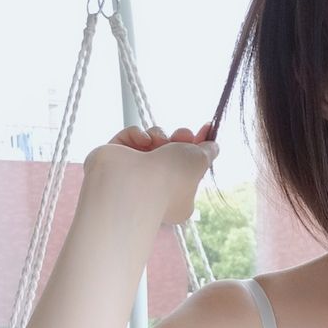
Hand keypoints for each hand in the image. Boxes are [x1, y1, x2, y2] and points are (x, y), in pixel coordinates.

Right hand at [83, 122, 218, 226]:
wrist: (131, 181)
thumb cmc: (170, 177)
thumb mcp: (201, 162)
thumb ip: (209, 151)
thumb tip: (212, 146)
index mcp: (177, 198)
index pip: (190, 168)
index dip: (200, 146)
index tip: (207, 128)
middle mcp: (155, 188)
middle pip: (171, 153)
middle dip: (180, 139)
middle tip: (183, 134)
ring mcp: (133, 174)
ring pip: (151, 142)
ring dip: (159, 136)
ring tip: (159, 142)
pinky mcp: (114, 159)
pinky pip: (129, 137)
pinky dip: (137, 135)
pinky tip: (143, 142)